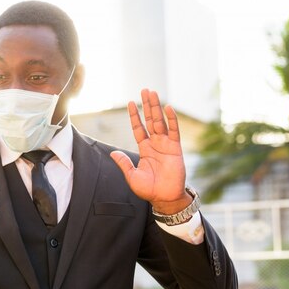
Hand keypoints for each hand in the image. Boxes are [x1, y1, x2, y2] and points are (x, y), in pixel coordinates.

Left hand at [110, 89, 190, 213]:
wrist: (165, 198)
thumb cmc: (149, 189)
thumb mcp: (132, 176)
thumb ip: (124, 163)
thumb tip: (113, 153)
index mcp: (144, 149)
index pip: (138, 128)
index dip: (134, 116)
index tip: (130, 103)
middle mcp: (155, 143)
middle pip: (150, 120)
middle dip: (147, 105)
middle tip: (145, 90)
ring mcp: (165, 144)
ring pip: (160, 121)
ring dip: (157, 107)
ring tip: (153, 93)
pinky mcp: (175, 148)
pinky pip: (174, 131)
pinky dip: (171, 119)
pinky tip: (168, 108)